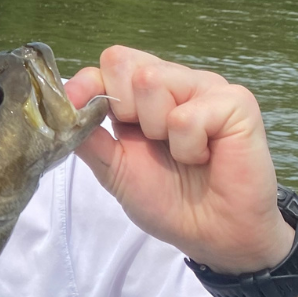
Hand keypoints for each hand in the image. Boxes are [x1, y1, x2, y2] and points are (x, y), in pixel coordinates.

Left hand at [67, 46, 291, 274]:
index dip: (88, 83)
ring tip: (181, 153)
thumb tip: (61, 108)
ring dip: (157, 130)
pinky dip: (188, 146)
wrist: (212, 235)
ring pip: (152, 80)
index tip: (77, 107)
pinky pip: (187, 114)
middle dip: (124, 109)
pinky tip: (205, 157)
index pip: (111, 63)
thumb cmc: (169, 201)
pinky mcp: (236, 103)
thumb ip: (89, 138)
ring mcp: (206, 87)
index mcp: (145, 96)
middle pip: (125, 62)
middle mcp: (175, 82)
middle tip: (151, 142)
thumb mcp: (115, 169)